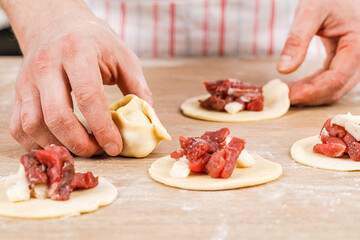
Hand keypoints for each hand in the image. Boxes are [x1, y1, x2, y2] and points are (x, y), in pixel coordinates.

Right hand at [3, 0, 152, 155]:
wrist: (56, 24)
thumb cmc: (93, 42)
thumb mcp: (122, 56)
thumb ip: (137, 87)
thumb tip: (148, 119)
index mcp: (77, 52)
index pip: (88, 97)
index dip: (103, 128)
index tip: (115, 146)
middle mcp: (47, 65)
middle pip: (57, 115)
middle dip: (80, 143)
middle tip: (97, 150)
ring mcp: (28, 79)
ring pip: (33, 124)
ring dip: (58, 145)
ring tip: (81, 148)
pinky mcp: (18, 92)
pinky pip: (17, 126)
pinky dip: (35, 143)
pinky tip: (57, 143)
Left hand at [277, 0, 359, 105]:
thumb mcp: (310, 12)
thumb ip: (297, 40)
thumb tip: (283, 70)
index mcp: (358, 44)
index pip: (336, 78)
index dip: (311, 91)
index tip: (288, 96)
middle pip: (337, 88)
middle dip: (309, 96)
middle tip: (282, 98)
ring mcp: (355, 61)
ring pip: (334, 88)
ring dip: (310, 94)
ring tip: (284, 92)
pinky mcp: (345, 61)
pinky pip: (330, 80)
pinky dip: (312, 86)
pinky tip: (294, 86)